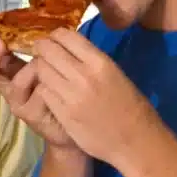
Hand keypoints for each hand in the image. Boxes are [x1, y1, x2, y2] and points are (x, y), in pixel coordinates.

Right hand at [0, 40, 75, 149]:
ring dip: (34, 69)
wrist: (77, 126)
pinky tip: (63, 85)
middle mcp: (11, 91)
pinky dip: (50, 85)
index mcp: (13, 76)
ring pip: (18, 81)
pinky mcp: (31, 116)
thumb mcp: (52, 69)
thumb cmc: (65, 94)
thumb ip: (43, 53)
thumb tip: (39, 29)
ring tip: (53, 65)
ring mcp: (19, 105)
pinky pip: (39, 93)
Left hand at [30, 28, 157, 165]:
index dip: (54, 37)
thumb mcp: (115, 73)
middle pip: (47, 51)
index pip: (64, 36)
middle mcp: (83, 75)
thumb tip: (68, 48)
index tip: (53, 42)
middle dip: (42, 51)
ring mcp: (71, 96)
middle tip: (43, 55)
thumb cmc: (130, 106)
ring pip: (41, 71)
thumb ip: (90, 60)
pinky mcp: (63, 114)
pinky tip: (51, 92)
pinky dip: (44, 88)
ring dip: (41, 70)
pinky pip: (43, 92)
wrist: (135, 141)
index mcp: (99, 62)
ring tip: (48, 74)